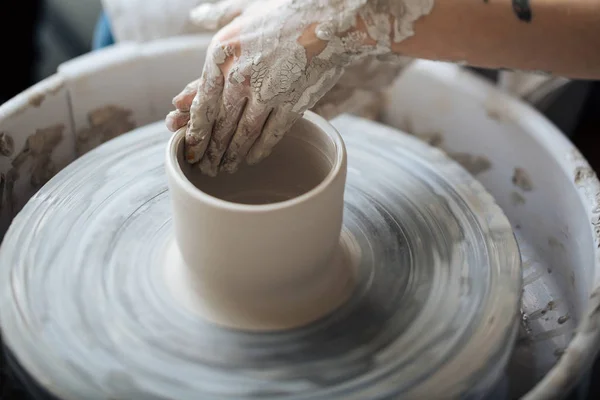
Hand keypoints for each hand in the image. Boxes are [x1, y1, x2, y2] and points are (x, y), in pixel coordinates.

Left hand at [166, 0, 407, 175]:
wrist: (330, 18)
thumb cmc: (285, 10)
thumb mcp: (244, 7)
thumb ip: (217, 15)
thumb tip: (196, 15)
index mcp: (221, 55)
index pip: (201, 104)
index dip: (194, 132)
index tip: (189, 148)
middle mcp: (239, 78)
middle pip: (219, 125)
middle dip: (210, 150)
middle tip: (205, 167)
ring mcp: (267, 94)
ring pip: (243, 134)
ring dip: (232, 155)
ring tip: (226, 168)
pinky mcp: (292, 104)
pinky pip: (272, 134)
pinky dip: (260, 150)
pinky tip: (253, 159)